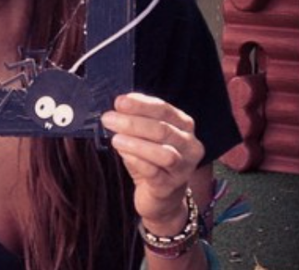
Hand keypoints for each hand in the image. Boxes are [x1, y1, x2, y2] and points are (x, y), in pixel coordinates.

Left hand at [100, 93, 204, 233]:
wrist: (161, 196)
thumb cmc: (151, 159)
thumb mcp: (145, 135)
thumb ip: (136, 119)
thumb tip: (119, 105)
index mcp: (184, 126)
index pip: (164, 110)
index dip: (141, 105)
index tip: (119, 102)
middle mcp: (190, 146)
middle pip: (163, 130)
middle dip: (133, 123)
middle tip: (108, 119)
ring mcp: (183, 169)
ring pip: (164, 154)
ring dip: (136, 143)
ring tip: (115, 139)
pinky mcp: (170, 187)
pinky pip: (155, 173)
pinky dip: (137, 161)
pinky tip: (123, 154)